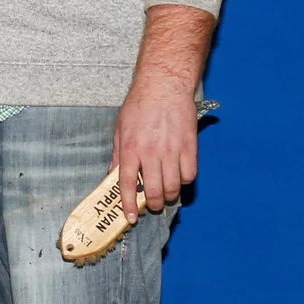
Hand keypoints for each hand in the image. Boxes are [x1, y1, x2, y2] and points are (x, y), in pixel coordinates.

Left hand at [111, 4, 216, 212]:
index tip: (130, 218)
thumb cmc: (139, 106)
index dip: (128, 205)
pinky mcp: (190, 146)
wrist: (164, 86)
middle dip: (153, 204)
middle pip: (154, 191)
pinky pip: (190, 174)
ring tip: (167, 194)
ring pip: (174, 187)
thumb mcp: (120, 129)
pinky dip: (185, 181)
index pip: (128, 185)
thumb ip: (118, 155)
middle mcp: (151, 153)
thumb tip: (113, 176)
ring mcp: (172, 150)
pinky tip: (180, 177)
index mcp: (131, 149)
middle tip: (153, 205)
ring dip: (170, 196)